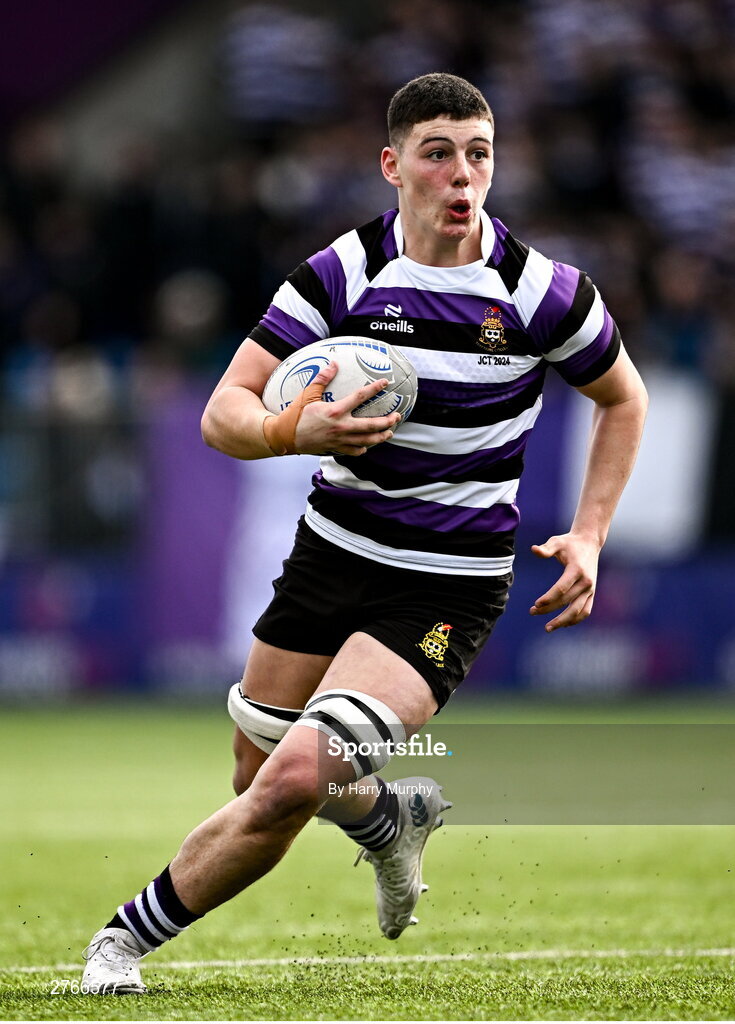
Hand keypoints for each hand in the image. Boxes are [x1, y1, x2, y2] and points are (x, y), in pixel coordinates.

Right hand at [264, 361, 400, 455]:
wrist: (284, 437)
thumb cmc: (295, 415)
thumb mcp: (307, 394)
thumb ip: (322, 379)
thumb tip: (333, 364)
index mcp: (335, 411)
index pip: (360, 397)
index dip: (374, 388)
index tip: (385, 382)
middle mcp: (341, 427)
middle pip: (371, 426)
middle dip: (387, 422)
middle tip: (397, 416)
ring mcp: (339, 440)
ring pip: (367, 441)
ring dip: (381, 437)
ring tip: (390, 432)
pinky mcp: (335, 449)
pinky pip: (355, 451)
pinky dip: (364, 448)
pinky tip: (368, 444)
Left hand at [529, 533, 600, 631]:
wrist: (590, 543)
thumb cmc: (569, 543)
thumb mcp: (557, 541)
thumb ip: (546, 549)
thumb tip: (533, 550)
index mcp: (577, 570)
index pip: (562, 588)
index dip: (549, 598)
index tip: (536, 604)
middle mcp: (586, 581)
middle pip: (567, 601)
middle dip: (549, 609)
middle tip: (532, 612)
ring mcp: (591, 589)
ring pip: (578, 611)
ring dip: (563, 621)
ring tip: (547, 628)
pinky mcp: (592, 593)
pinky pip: (585, 611)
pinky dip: (575, 620)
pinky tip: (562, 624)